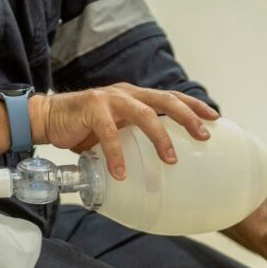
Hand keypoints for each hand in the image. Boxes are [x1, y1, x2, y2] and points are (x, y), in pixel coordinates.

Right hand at [28, 82, 218, 179]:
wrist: (50, 118)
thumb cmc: (88, 126)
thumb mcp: (120, 128)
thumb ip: (138, 135)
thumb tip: (164, 161)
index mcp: (137, 97)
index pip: (172, 96)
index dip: (194, 105)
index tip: (216, 118)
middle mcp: (128, 94)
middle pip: (165, 101)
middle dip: (187, 118)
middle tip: (204, 137)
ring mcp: (110, 99)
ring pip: (143, 114)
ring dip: (160, 137)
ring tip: (171, 160)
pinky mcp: (91, 110)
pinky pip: (108, 134)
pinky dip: (116, 155)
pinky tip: (122, 173)